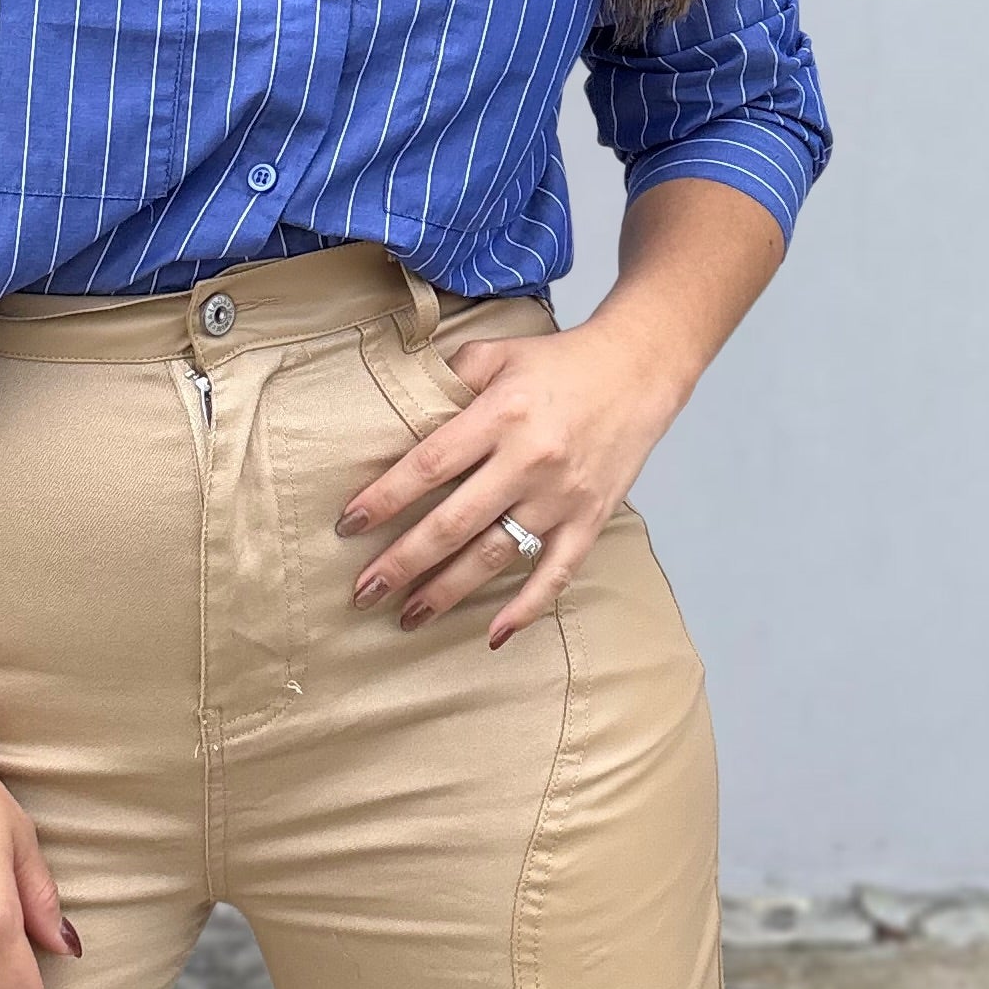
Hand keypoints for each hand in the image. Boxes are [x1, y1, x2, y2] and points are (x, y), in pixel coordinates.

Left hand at [336, 305, 693, 649]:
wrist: (638, 370)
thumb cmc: (559, 363)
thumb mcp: (497, 352)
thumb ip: (448, 377)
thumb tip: (398, 406)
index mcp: (500, 415)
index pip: (429, 464)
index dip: (386, 497)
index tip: (349, 524)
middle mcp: (529, 460)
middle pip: (454, 522)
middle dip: (402, 562)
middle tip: (363, 591)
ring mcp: (562, 497)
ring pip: (495, 555)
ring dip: (447, 591)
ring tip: (407, 615)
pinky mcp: (590, 520)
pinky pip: (556, 574)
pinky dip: (527, 609)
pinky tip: (494, 635)